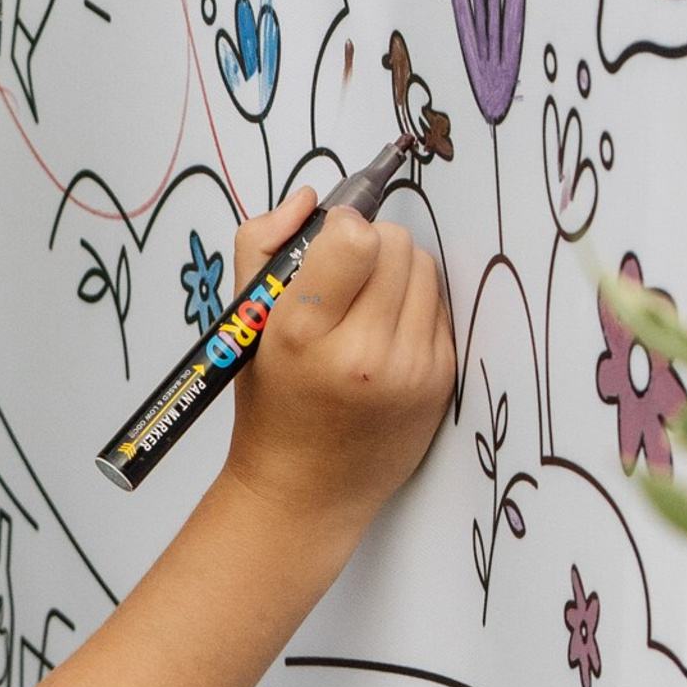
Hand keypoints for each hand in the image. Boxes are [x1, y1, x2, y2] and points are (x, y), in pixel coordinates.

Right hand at [220, 184, 453, 545]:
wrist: (306, 489)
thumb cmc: (271, 400)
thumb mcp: (244, 319)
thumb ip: (264, 241)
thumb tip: (311, 198)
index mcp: (304, 333)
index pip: (355, 238)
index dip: (342, 227)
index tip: (328, 243)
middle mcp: (364, 353)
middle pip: (397, 244)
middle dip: (370, 246)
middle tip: (345, 277)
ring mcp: (411, 370)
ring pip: (426, 268)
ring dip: (397, 271)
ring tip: (365, 305)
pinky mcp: (441, 381)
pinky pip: (441, 306)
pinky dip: (414, 306)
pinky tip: (385, 332)